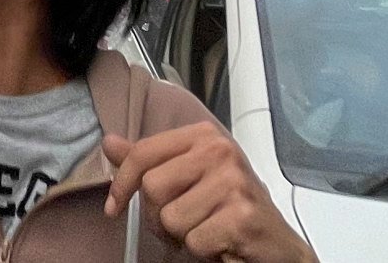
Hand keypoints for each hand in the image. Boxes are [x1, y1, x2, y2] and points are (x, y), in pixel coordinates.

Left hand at [105, 124, 313, 262]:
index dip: (122, 183)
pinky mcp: (242, 216)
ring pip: (171, 218)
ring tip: (206, 232)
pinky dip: (202, 251)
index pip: (143, 153)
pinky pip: (194, 241)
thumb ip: (149, 161)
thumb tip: (109, 142)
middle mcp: (220, 151)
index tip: (115, 206)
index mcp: (204, 136)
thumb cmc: (231, 210)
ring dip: (183, 236)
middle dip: (158, 217)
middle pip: (152, 187)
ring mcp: (233, 182)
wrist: (278, 246)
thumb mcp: (189, 177)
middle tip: (182, 225)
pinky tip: (221, 244)